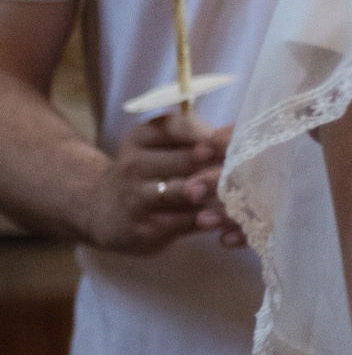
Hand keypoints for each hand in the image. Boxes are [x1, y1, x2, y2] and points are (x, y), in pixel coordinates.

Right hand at [89, 111, 242, 253]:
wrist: (102, 210)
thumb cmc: (149, 171)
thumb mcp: (161, 147)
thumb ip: (199, 138)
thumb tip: (245, 128)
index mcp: (141, 137)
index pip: (173, 127)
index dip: (206, 134)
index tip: (232, 140)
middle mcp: (134, 164)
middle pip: (182, 160)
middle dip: (216, 163)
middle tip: (245, 165)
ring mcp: (136, 197)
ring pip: (180, 192)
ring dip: (210, 192)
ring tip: (232, 193)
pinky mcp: (143, 227)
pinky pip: (181, 223)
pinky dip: (206, 221)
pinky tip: (224, 220)